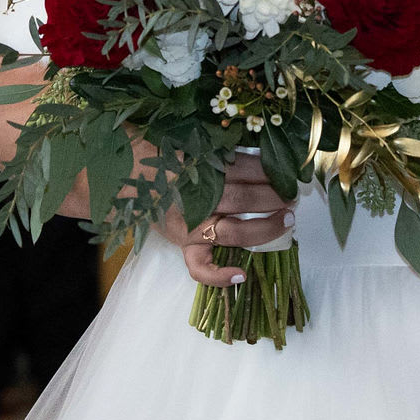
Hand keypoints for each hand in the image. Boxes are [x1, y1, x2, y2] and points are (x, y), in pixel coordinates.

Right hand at [155, 153, 288, 289]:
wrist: (127, 175)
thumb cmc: (165, 158)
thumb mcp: (192, 144)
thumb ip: (222, 152)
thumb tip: (263, 158)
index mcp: (198, 167)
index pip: (243, 167)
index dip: (269, 170)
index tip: (287, 171)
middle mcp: (195, 198)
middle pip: (244, 198)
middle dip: (274, 196)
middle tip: (292, 194)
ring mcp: (190, 226)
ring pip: (235, 232)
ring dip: (266, 228)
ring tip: (287, 220)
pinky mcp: (183, 245)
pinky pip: (200, 267)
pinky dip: (220, 275)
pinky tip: (242, 274)